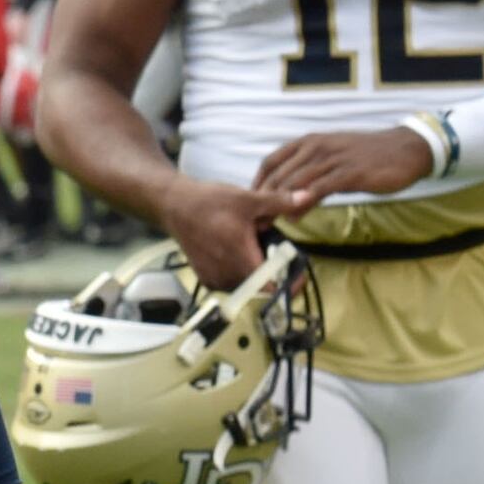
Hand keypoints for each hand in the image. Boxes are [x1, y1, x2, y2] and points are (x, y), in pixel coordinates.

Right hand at [157, 173, 306, 290]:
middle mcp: (227, 275)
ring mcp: (215, 279)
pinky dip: (239, 271)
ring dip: (254, 271)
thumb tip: (308, 195)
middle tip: (273, 249)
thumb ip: (279, 202)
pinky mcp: (206, 278)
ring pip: (247, 285)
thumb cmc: (210, 202)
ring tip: (251, 247)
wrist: (174, 206)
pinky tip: (235, 251)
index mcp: (240, 258)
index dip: (288, 285)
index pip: (271, 288)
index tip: (297, 274)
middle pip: (261, 286)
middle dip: (271, 270)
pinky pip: (232, 282)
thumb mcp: (248, 199)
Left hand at [250, 126, 434, 204]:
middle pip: (279, 174)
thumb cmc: (367, 157)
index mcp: (309, 142)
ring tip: (269, 221)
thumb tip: (290, 201)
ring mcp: (332, 159)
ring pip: (296, 181)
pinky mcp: (349, 172)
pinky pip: (320, 187)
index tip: (250, 204)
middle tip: (254, 220)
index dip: (257, 182)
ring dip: (279, 202)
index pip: (271, 161)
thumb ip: (310, 176)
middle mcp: (316, 147)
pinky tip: (295, 215)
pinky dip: (305, 201)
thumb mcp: (333, 160)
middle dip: (263, 198)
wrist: (405, 149)